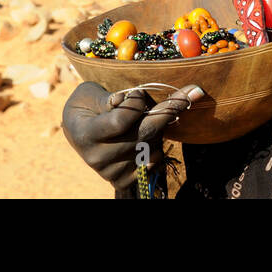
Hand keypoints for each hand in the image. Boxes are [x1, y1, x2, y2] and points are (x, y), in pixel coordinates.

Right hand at [61, 81, 204, 190]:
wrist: (78, 131)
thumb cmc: (85, 105)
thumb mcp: (90, 93)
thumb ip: (112, 96)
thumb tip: (138, 98)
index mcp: (86, 134)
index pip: (122, 120)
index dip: (136, 103)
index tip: (139, 92)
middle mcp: (99, 157)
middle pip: (145, 133)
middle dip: (169, 110)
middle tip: (193, 92)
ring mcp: (112, 172)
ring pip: (153, 146)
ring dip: (160, 127)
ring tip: (149, 116)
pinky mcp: (124, 180)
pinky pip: (154, 161)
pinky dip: (158, 146)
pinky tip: (149, 135)